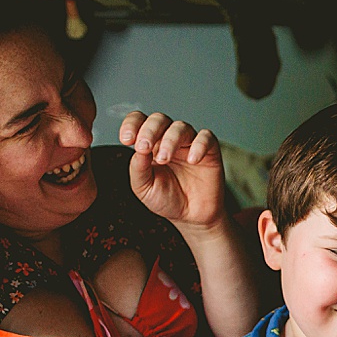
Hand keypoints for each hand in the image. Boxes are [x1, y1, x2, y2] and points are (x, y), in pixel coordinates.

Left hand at [120, 112, 226, 230]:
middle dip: (149, 130)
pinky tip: (192, 160)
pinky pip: (206, 138)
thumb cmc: (167, 199)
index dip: (132, 124)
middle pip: (159, 119)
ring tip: (164, 159)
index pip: (140, 122)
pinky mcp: (209, 151)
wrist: (191, 217)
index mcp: (150, 144)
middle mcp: (169, 139)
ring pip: (181, 127)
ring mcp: (189, 144)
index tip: (127, 140)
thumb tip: (138, 148)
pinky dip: (199, 145)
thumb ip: (138, 168)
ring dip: (170, 140)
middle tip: (144, 147)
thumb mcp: (144, 187)